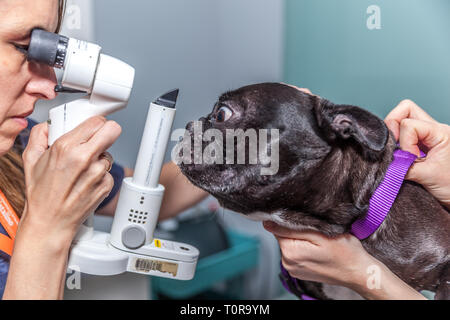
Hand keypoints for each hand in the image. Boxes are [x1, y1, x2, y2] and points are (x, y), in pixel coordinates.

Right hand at [20, 116, 121, 243]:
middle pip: (113, 130)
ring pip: (110, 153)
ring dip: (100, 158)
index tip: (93, 127)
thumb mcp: (31, 159)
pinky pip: (109, 171)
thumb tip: (50, 125)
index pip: (96, 121)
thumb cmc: (41, 193)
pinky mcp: (106, 185)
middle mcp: (84, 158)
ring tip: (84, 169)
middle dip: (107, 132)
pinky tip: (87, 182)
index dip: (95, 123)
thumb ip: (40, 135)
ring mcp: (98, 172)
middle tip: (99, 138)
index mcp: (66, 147)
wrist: (51, 221)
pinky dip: (101, 175)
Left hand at [263, 221, 426, 299]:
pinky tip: (317, 248)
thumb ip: (292, 228)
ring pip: (290, 244)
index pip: (277, 228)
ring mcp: (292, 269)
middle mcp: (287, 263)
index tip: (302, 219)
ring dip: (300, 239)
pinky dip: (304, 248)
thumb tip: (268, 223)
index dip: (288, 220)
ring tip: (318, 239)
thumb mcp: (321, 233)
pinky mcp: (299, 271)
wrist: (359, 272)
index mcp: (290, 252)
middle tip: (315, 229)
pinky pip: (296, 253)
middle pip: (283, 236)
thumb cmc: (345, 252)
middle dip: (296, 230)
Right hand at [385, 100, 449, 207]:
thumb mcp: (428, 176)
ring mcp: (427, 137)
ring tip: (399, 156)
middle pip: (405, 110)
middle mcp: (434, 130)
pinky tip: (400, 159)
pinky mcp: (421, 147)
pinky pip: (403, 136)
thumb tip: (384, 163)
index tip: (412, 160)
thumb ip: (404, 166)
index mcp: (441, 132)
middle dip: (393, 126)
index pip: (409, 123)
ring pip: (403, 120)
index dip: (404, 142)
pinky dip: (396, 145)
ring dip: (394, 137)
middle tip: (394, 147)